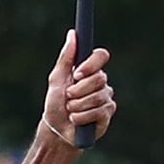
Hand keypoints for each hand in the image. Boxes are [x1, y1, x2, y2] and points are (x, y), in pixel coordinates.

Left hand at [42, 30, 115, 146]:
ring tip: (70, 110)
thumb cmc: (55, 104)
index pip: (101, 56)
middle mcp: (101, 82)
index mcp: (89, 71)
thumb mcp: (57, 79)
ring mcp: (106, 97)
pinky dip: (82, 116)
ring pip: (97, 96)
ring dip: (77, 105)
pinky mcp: (108, 112)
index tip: (77, 73)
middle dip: (78, 90)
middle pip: (99, 78)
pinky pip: (98, 111)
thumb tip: (73, 34)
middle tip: (68, 97)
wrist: (56, 130)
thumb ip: (66, 58)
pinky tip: (77, 120)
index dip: (90, 64)